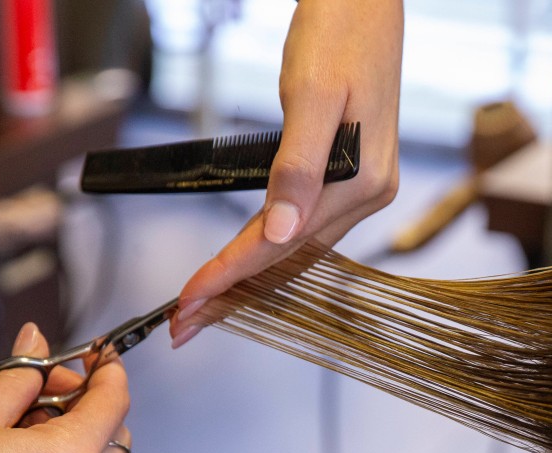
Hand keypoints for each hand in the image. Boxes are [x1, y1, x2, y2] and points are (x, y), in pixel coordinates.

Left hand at [170, 0, 403, 346]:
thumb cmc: (340, 31)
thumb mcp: (313, 94)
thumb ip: (298, 166)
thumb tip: (278, 232)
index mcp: (363, 180)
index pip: (282, 242)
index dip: (231, 273)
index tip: (188, 300)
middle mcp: (368, 192)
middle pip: (289, 256)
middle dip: (234, 289)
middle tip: (183, 322)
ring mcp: (363, 185)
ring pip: (297, 247)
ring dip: (250, 276)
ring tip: (206, 302)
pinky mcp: (353, 173)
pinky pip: (306, 225)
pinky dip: (271, 247)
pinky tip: (248, 260)